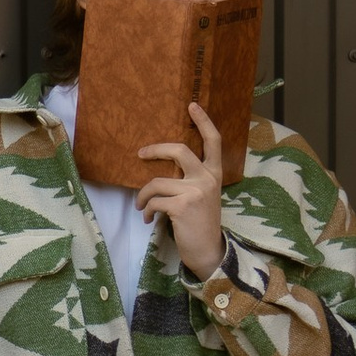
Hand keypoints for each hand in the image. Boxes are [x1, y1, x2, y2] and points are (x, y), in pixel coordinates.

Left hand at [135, 102, 228, 279]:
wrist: (207, 250)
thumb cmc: (199, 222)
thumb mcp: (201, 196)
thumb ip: (190, 179)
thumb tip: (162, 169)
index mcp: (214, 173)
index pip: (213, 141)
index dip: (203, 121)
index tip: (192, 105)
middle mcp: (207, 179)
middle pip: (179, 150)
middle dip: (156, 149)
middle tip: (141, 153)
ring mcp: (196, 191)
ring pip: (156, 182)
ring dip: (142, 195)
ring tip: (141, 205)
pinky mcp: (182, 206)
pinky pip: (153, 201)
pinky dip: (146, 210)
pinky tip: (148, 219)